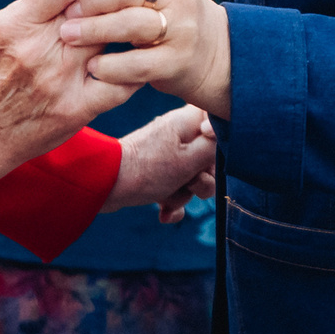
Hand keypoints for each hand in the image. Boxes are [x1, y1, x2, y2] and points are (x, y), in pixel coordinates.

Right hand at [0, 0, 134, 203]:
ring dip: (131, 26)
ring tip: (145, 18)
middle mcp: (36, 48)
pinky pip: (120, 83)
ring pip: (110, 37)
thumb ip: (41, 0)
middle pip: (92, 6)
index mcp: (16, 24)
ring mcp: (57, 80)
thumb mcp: (4, 31)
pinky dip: (134, 68)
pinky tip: (140, 60)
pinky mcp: (75, 109)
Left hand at [44, 0, 233, 119]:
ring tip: (69, 37)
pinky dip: (112, 65)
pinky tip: (94, 67)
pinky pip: (138, 63)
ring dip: (94, 30)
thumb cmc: (160, 13)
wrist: (209, 54)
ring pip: (131, 23)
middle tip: (63, 15)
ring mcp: (183, 25)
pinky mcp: (180, 59)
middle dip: (87, 0)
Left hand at [102, 105, 218, 223]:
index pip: (218, 124)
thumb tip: (228, 131)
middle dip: (201, 179)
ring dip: (183, 194)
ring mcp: (166, 155)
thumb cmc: (148, 169)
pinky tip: (163, 212)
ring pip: (193, 178)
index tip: (208, 157)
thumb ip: (215, 146)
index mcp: (186, 121)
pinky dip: (171, 204)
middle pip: (209, 159)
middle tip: (188, 181)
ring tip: (166, 195)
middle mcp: (178, 134)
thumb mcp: (190, 158)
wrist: (105, 186)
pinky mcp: (155, 174)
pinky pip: (176, 191)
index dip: (221, 145)